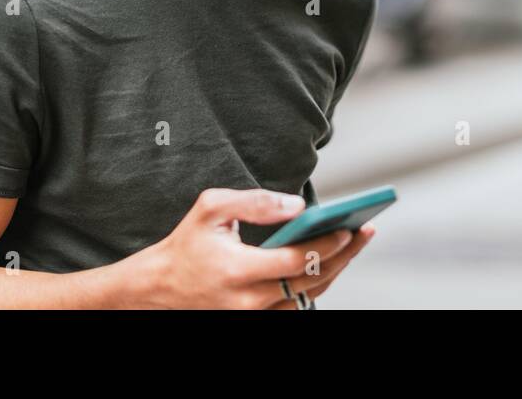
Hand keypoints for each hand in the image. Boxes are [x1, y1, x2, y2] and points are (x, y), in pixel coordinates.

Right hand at [133, 188, 369, 308]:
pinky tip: (330, 261)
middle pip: (309, 282)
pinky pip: (295, 306)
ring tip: (353, 244)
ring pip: (306, 298)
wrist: (158, 287)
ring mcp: (251, 316)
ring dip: (333, 272)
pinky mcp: (253, 320)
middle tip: (364, 232)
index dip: (326, 246)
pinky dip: (315, 285)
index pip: (295, 262)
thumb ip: (256, 201)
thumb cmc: (187, 243)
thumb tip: (298, 205)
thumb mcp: (212, 208)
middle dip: (342, 257)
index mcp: (237, 270)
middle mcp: (247, 301)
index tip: (348, 229)